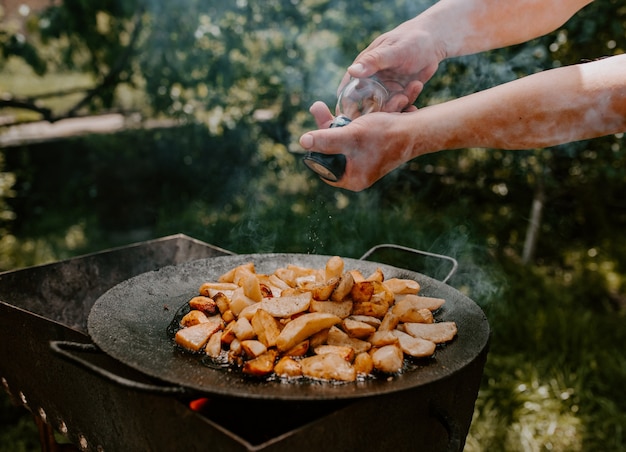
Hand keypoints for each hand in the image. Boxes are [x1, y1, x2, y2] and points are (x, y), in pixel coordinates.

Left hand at [300, 101, 416, 191]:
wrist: (418, 129)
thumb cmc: (386, 135)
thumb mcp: (351, 136)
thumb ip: (326, 140)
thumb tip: (302, 142)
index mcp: (352, 179)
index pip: (323, 166)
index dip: (316, 147)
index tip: (312, 129)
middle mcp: (358, 174)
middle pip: (332, 151)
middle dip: (324, 128)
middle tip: (317, 107)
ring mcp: (365, 162)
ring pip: (342, 140)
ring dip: (335, 122)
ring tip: (323, 106)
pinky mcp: (372, 149)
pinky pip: (355, 136)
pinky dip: (350, 122)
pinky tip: (344, 110)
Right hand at [338, 18, 443, 111]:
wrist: (432, 42)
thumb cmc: (409, 40)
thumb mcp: (392, 50)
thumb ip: (373, 61)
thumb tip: (352, 71)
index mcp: (362, 73)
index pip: (347, 95)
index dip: (348, 110)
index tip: (360, 117)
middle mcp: (370, 85)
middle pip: (367, 109)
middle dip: (382, 110)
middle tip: (401, 99)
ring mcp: (385, 93)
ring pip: (385, 112)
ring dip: (398, 106)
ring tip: (413, 87)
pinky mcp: (399, 98)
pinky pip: (400, 109)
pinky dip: (408, 106)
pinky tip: (416, 90)